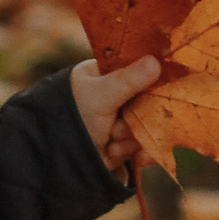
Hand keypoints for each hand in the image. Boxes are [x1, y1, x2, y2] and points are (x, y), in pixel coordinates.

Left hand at [72, 54, 163, 171]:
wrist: (55, 158)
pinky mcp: (125, 142)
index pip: (142, 70)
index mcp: (109, 74)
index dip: (156, 80)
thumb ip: (127, 81)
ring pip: (147, 126)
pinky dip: (138, 152)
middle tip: (123, 123)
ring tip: (111, 140)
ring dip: (131, 137)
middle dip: (140, 118)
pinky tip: (127, 155)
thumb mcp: (100, 96)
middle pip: (150, 102)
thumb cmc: (72, 117)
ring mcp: (122, 119)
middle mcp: (118, 95)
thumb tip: (155, 62)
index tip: (163, 89)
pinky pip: (146, 145)